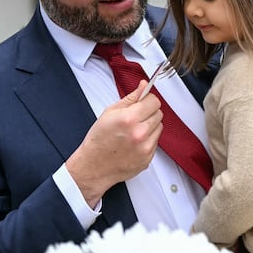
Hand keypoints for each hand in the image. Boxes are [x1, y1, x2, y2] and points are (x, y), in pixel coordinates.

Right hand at [67, 80, 162, 205]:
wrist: (93, 166)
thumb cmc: (98, 141)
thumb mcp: (110, 113)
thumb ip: (130, 98)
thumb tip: (143, 86)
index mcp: (129, 119)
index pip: (154, 101)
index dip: (147, 100)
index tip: (143, 102)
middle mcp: (140, 133)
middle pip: (159, 113)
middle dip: (148, 112)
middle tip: (135, 117)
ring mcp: (145, 148)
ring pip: (159, 127)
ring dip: (150, 126)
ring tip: (133, 131)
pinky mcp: (148, 158)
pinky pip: (155, 142)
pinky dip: (148, 140)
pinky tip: (134, 142)